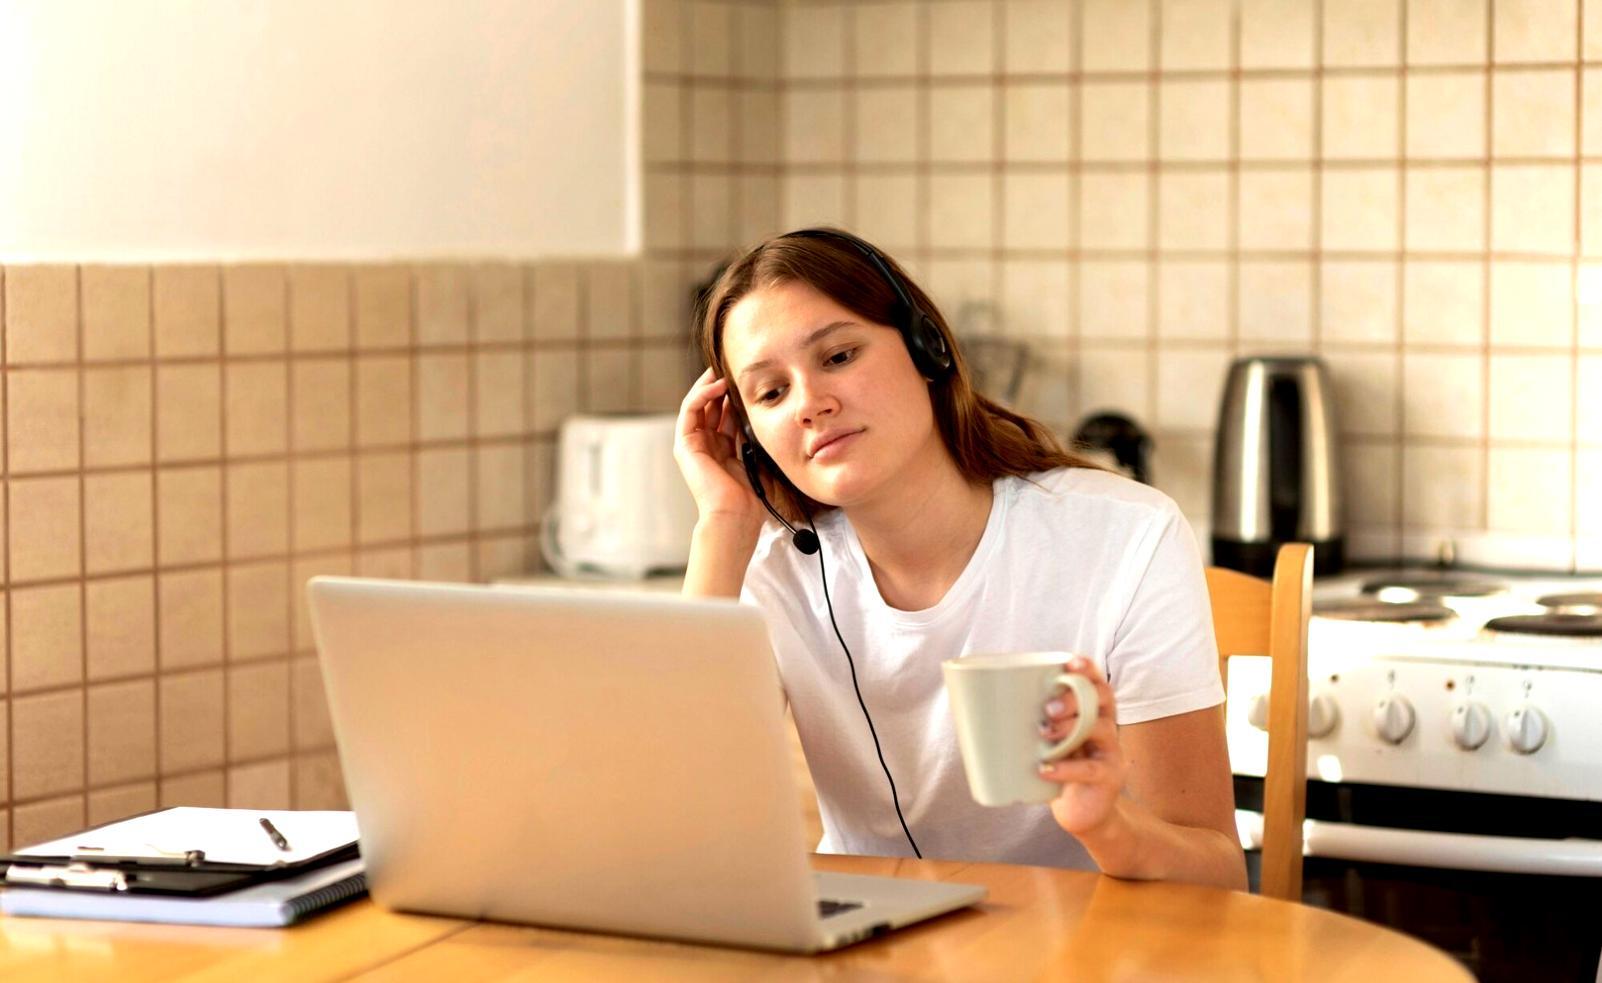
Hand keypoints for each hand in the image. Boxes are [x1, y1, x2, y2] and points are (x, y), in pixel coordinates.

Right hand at [673, 368, 763, 526]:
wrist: (735, 514)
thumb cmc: (749, 496)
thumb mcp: (756, 457)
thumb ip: (753, 435)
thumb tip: (762, 413)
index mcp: (722, 450)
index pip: (725, 415)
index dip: (733, 396)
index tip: (746, 380)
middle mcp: (706, 446)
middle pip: (710, 407)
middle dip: (720, 386)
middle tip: (732, 367)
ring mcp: (693, 445)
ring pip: (697, 404)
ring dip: (709, 385)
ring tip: (722, 370)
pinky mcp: (684, 444)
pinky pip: (690, 410)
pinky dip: (702, 394)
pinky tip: (717, 384)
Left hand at [1038, 657, 1127, 838]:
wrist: (1081, 811)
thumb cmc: (1058, 766)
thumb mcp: (1046, 740)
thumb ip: (1028, 721)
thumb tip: (973, 704)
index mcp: (1093, 711)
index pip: (1097, 682)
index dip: (1088, 669)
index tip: (1071, 662)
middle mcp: (1107, 726)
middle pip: (1101, 699)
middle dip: (1073, 698)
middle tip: (1046, 709)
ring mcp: (1110, 752)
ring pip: (1100, 729)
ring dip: (1069, 728)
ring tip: (1043, 734)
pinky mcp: (1108, 778)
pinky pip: (1090, 769)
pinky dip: (1066, 768)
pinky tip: (1045, 768)